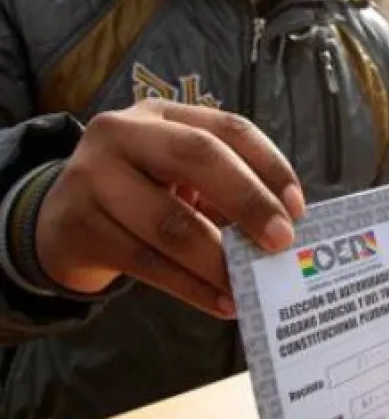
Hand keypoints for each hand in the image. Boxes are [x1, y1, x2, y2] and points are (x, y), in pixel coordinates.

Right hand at [36, 100, 304, 318]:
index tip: (298, 207)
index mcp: (161, 115)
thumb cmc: (141, 197)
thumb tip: (282, 231)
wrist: (60, 223)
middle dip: (248, 201)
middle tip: (282, 241)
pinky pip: (146, 262)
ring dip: (219, 260)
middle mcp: (122, 133)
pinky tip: (221, 303)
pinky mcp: (78, 225)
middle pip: (198, 156)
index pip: (228, 128)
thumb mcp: (178, 178)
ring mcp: (92, 176)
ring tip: (251, 284)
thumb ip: (225, 192)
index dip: (270, 166)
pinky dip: (191, 287)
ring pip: (170, 220)